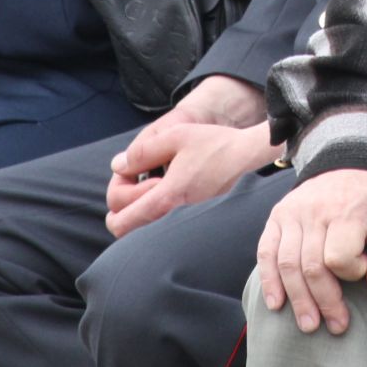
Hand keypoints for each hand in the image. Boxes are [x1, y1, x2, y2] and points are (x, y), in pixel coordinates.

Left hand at [104, 120, 280, 238]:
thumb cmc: (216, 145)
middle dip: (124, 203)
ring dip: (139, 208)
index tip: (133, 172)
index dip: (116, 196)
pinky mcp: (195, 224)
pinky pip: (161, 227)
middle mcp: (174, 219)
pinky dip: (155, 212)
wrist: (250, 158)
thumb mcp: (176, 136)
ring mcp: (185, 224)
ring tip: (156, 182)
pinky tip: (170, 188)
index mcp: (167, 198)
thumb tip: (118, 166)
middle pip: (126, 230)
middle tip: (141, 178)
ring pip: (143, 231)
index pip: (120, 222)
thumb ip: (142, 151)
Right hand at [255, 170, 366, 335]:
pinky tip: (276, 304)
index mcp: (346, 211)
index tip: (364, 271)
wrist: (346, 163)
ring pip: (287, 264)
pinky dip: (269, 280)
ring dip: (297, 299)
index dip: (352, 273)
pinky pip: (265, 252)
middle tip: (335, 326)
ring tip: (309, 324)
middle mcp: (314, 211)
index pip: (339, 256)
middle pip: (311, 267)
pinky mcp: (277, 217)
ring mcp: (291, 213)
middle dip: (323, 302)